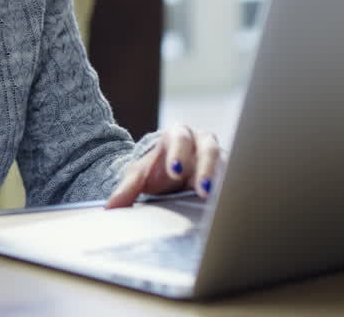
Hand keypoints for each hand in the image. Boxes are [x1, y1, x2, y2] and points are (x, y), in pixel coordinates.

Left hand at [105, 124, 223, 208]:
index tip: (175, 171)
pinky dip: (234, 189)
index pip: (180, 139)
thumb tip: (109, 208)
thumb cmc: (157, 169)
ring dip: (224, 181)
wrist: (172, 171)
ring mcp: (219, 155)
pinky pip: (235, 177)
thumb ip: (127, 189)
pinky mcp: (229, 171)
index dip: (179, 153)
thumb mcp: (140, 175)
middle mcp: (202, 141)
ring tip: (219, 200)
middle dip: (207, 169)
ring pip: (226, 163)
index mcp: (177, 134)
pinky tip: (231, 205)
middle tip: (203, 190)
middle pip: (209, 149)